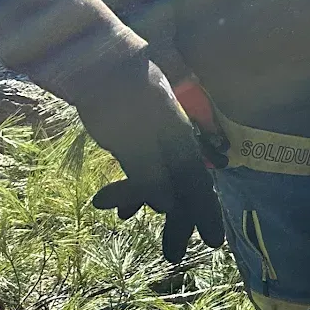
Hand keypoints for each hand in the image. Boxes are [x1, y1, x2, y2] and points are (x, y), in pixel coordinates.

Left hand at [78, 63, 224, 264]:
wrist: (96, 57)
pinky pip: (143, 164)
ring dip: (147, 201)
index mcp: (177, 141)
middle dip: (178, 218)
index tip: (213, 242)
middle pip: (182, 184)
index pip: (197, 185)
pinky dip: (132, 185)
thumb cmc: (115, 97)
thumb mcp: (130, 139)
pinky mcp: (135, 129)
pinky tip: (114, 200)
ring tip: (128, 220)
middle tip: (171, 252)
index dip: (205, 214)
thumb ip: (149, 173)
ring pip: (161, 175)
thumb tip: (169, 206)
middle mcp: (172, 138)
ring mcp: (155, 132)